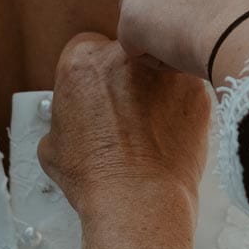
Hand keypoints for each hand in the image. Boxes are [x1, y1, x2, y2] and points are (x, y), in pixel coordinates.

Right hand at [39, 34, 210, 248]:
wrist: (138, 200)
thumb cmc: (94, 177)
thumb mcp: (51, 145)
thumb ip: (63, 115)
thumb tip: (71, 120)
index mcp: (83, 61)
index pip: (87, 48)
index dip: (93, 73)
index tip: (98, 90)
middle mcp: (125, 57)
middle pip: (127, 52)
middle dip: (125, 75)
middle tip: (124, 109)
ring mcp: (165, 71)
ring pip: (160, 69)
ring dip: (155, 88)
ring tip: (149, 124)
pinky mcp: (196, 92)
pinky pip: (186, 92)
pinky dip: (180, 108)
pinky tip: (170, 134)